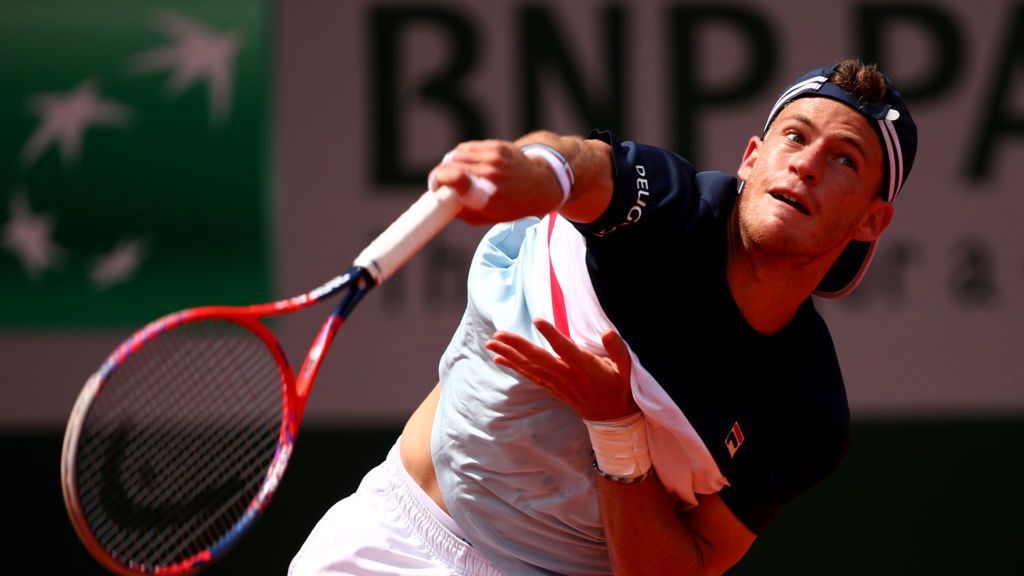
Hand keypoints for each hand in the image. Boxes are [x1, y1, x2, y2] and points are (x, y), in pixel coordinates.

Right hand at [429, 140, 563, 224]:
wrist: (542, 184)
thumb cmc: (512, 205)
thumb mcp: (487, 217)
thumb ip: (462, 211)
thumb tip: (438, 202)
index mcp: (487, 196)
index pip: (456, 178)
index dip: (438, 179)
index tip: (435, 186)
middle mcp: (490, 174)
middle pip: (450, 165)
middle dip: (440, 175)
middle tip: (440, 184)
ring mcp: (494, 157)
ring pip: (456, 154)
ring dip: (449, 164)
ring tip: (455, 174)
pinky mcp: (496, 146)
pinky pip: (467, 148)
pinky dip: (461, 156)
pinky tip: (467, 164)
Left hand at [485, 318, 637, 420]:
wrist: (614, 421)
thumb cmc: (621, 389)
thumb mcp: (628, 370)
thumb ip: (618, 349)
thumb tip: (607, 332)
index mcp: (585, 367)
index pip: (566, 349)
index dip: (552, 335)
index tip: (538, 320)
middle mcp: (567, 375)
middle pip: (539, 358)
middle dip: (517, 346)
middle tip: (498, 333)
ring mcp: (558, 383)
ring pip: (530, 367)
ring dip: (509, 355)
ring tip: (491, 343)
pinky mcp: (553, 388)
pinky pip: (531, 377)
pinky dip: (514, 368)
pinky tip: (499, 359)